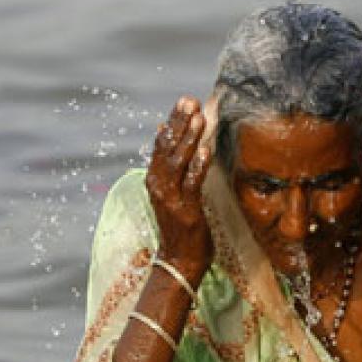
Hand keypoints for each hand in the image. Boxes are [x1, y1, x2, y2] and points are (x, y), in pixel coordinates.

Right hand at [146, 96, 213, 282]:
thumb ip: (168, 161)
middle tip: (190, 101)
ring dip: (189, 139)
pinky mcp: (185, 210)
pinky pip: (191, 183)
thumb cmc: (180, 224)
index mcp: (155, 178)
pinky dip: (198, 166)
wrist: (179, 260)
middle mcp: (158, 185)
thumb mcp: (170, 189)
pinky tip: (206, 150)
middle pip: (167, 148)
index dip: (173, 121)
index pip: (162, 143)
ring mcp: (170, 198)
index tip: (184, 102)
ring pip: (177, 162)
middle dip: (179, 123)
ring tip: (199, 118)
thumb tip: (163, 130)